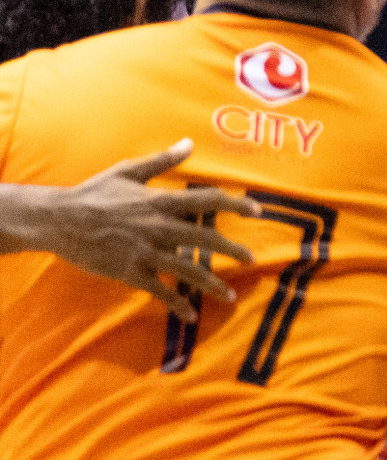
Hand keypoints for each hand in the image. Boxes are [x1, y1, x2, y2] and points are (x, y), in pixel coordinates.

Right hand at [25, 139, 260, 321]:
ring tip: (230, 296)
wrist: (58, 219)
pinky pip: (161, 291)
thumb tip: (189, 143)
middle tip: (252, 258)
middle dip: (232, 250)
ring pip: (188, 270)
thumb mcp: (127, 171)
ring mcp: (145, 251)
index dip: (234, 204)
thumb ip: (162, 160)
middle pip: (205, 238)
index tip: (257, 210)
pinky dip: (177, 304)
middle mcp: (158, 226)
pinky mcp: (132, 271)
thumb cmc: (94, 193)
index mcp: (159, 201)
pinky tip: (191, 315)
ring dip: (212, 284)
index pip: (206, 200)